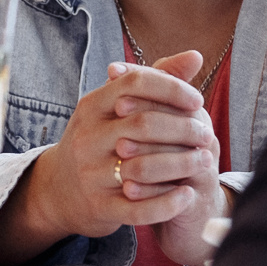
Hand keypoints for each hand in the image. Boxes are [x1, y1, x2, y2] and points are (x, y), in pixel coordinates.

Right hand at [0, 51, 222, 262]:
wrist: (59, 189)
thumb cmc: (98, 140)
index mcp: (91, 106)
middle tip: (207, 134)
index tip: (197, 100)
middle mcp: (87, 138)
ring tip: (205, 161)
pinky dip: (168, 203)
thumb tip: (195, 56)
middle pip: (143, 124)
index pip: (134, 83)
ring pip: (143, 167)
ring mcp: (91, 174)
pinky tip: (188, 195)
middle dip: (183, 128)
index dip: (171, 88)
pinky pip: (138, 208)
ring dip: (182, 164)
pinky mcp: (99, 207)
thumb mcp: (114, 107)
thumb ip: (155, 80)